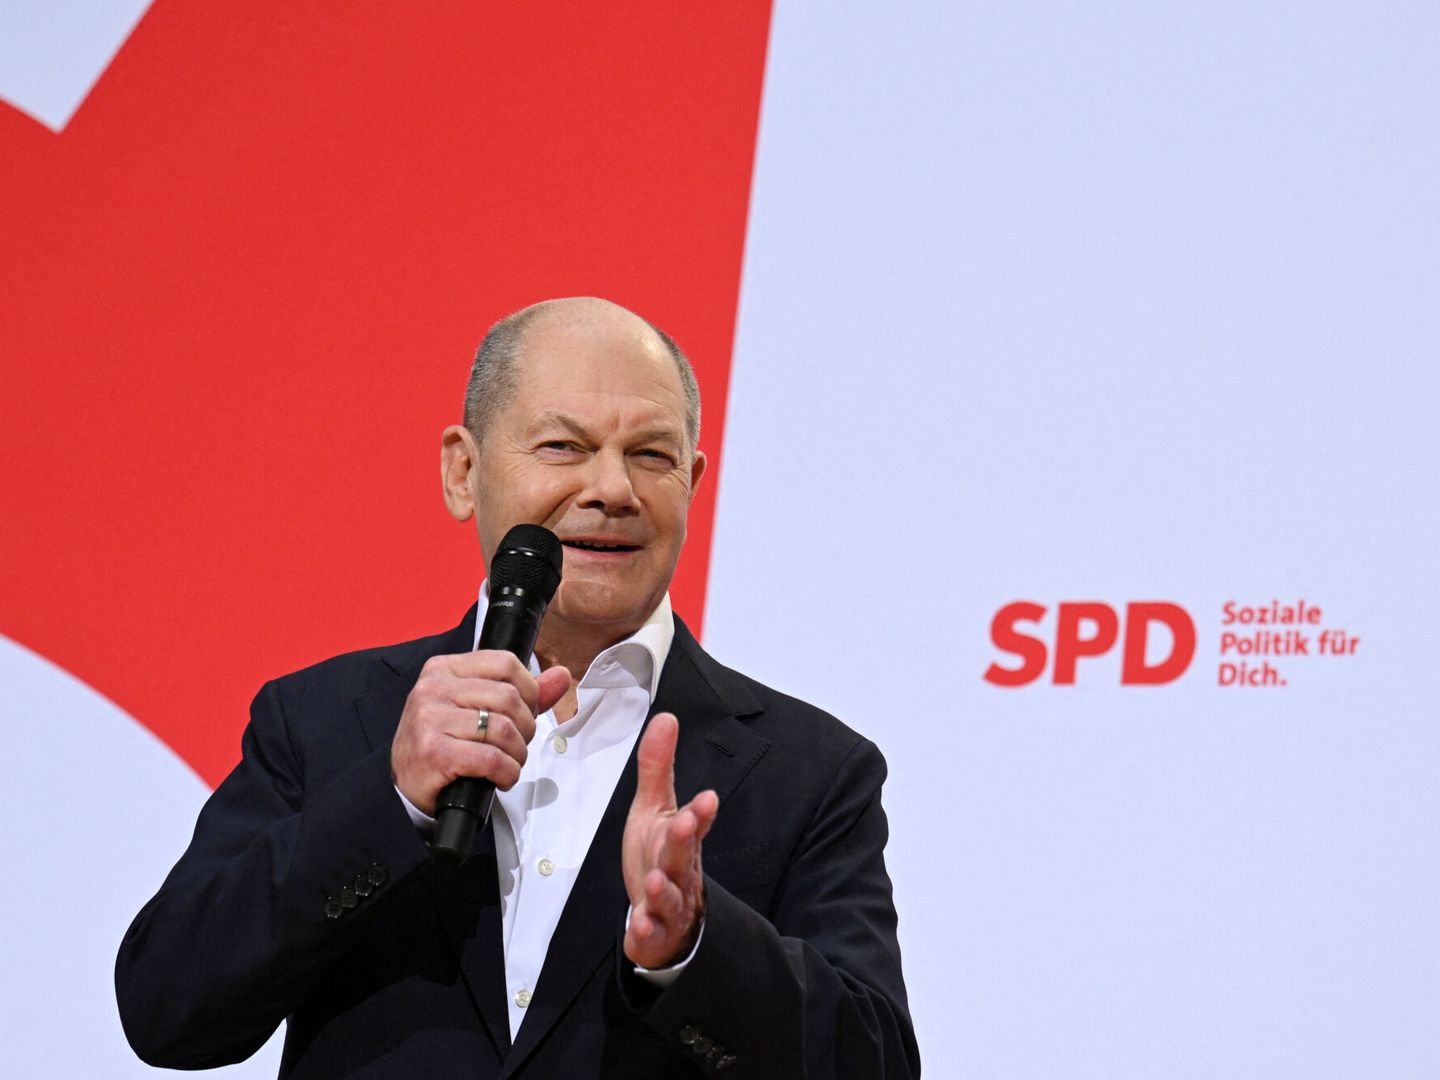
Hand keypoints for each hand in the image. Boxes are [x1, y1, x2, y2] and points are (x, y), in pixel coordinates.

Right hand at [391, 650, 570, 813]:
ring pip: (503, 728)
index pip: (505, 663)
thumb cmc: (442, 742)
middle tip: (517, 744)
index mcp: (444, 668)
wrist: (404, 784)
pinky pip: (491, 758)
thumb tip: (561, 675)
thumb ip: (521, 692)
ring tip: (509, 762)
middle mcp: (433, 688)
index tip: (525, 712)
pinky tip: (500, 777)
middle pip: (508, 697)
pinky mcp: (434, 751)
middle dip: (525, 727)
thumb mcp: (475, 707)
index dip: (529, 690)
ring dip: (517, 753)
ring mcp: (430, 718)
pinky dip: (506, 772)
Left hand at [622, 712, 718, 968]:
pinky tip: (637, 929)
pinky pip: (649, 935)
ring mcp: (668, 904)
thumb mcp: (654, 808)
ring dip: (664, 890)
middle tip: (684, 822)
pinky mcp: (652, 931)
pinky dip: (644, 934)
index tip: (706, 797)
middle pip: (682, 855)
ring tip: (656, 882)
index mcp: (679, 838)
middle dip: (683, 839)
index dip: (699, 811)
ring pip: (670, 897)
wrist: (666, 916)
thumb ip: (658, 767)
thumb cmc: (660, 856)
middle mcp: (678, 870)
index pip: (693, 822)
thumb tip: (666, 718)